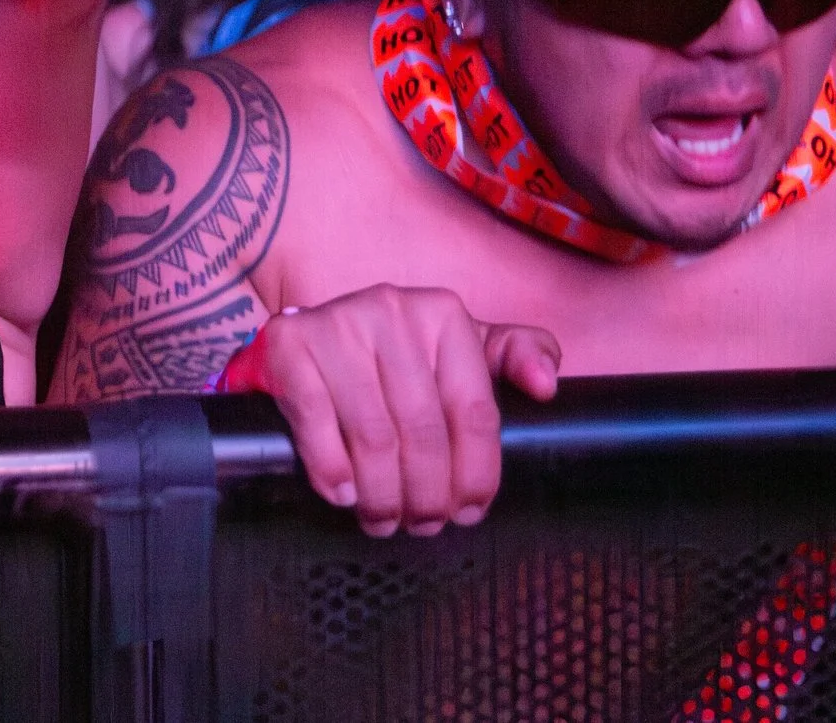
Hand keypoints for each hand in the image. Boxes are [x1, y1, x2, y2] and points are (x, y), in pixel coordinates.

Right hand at [222, 285, 560, 537]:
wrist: (303, 337)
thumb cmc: (391, 357)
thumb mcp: (456, 349)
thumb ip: (513, 356)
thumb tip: (546, 386)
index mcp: (443, 313)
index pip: (474, 411)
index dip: (476, 474)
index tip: (469, 512)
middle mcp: (391, 308)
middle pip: (423, 430)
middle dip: (426, 494)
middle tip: (422, 525)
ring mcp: (337, 323)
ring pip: (374, 435)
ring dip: (381, 494)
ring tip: (384, 520)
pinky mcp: (289, 342)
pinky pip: (317, 421)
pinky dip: (333, 469)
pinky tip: (343, 493)